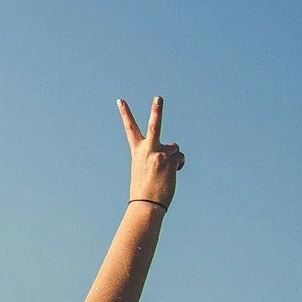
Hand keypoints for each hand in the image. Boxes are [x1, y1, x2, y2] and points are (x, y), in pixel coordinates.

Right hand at [118, 94, 184, 210]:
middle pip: (154, 125)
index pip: (130, 129)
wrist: (146, 203)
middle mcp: (147, 150)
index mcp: (137, 151)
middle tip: (158, 97)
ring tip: (166, 171)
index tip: (120, 100)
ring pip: (174, 147)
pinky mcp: (170, 161)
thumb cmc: (144, 188)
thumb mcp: (144, 168)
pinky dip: (179, 165)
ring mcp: (159, 154)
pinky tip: (172, 174)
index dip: (125, 113)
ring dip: (174, 157)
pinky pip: (180, 158)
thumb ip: (156, 155)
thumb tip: (174, 152)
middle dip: (156, 110)